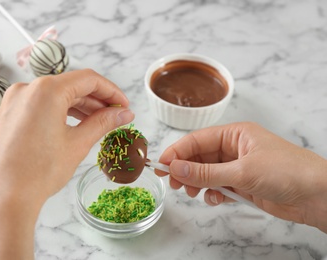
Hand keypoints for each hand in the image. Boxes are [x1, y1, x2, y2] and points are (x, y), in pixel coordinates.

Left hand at [0, 69, 133, 258]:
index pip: (88, 79)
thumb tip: (123, 113)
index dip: (111, 91)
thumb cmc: (38, 172)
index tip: (123, 105)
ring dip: (79, 106)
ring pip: (55, 95)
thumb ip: (103, 123)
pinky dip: (59, 111)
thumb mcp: (78, 144)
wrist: (2, 198)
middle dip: (96, 100)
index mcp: (46, 90)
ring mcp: (13, 102)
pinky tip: (73, 125)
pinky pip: (39, 105)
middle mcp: (26, 89)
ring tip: (97, 122)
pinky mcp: (7, 115)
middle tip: (115, 115)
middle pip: (71, 86)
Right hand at [156, 122, 326, 232]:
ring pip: (207, 173)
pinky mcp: (243, 184)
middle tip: (173, 183)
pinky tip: (216, 199)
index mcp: (235, 134)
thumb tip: (175, 168)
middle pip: (200, 157)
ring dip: (198, 183)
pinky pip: (219, 186)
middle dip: (185, 169)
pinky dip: (213, 193)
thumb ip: (206, 173)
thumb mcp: (242, 171)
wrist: (317, 196)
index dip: (177, 151)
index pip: (197, 140)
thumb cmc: (286, 172)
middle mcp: (234, 148)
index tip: (161, 165)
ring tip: (192, 192)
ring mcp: (238, 167)